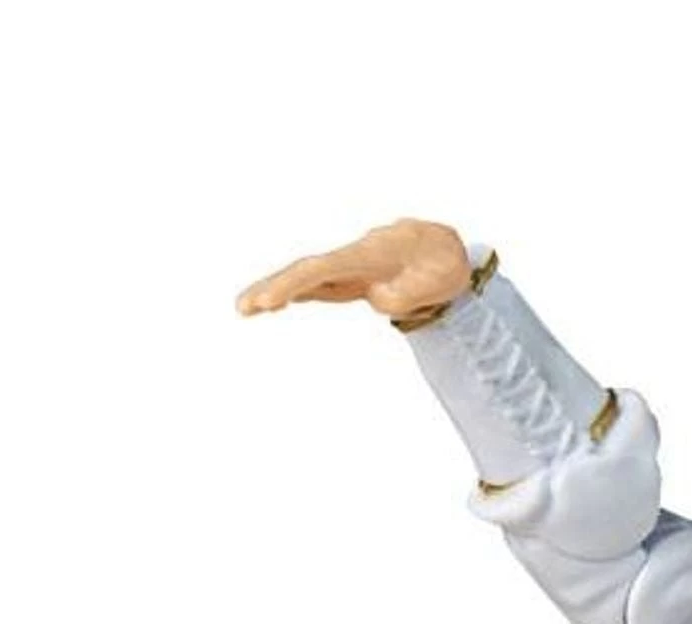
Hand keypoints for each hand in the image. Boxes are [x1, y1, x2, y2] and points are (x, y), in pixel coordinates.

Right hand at [234, 219, 474, 319]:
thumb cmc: (443, 263)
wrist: (448, 247)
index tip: (271, 301)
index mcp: (369, 256)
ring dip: (277, 290)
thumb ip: (406, 293)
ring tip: (245, 308)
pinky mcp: (354, 278)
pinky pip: (321, 284)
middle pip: (307, 271)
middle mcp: (354, 258)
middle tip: (243, 307)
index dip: (295, 284)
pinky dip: (297, 291)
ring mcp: (351, 268)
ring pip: (309, 278)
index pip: (323, 270)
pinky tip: (275, 301)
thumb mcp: (437, 281)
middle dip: (274, 286)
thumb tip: (376, 298)